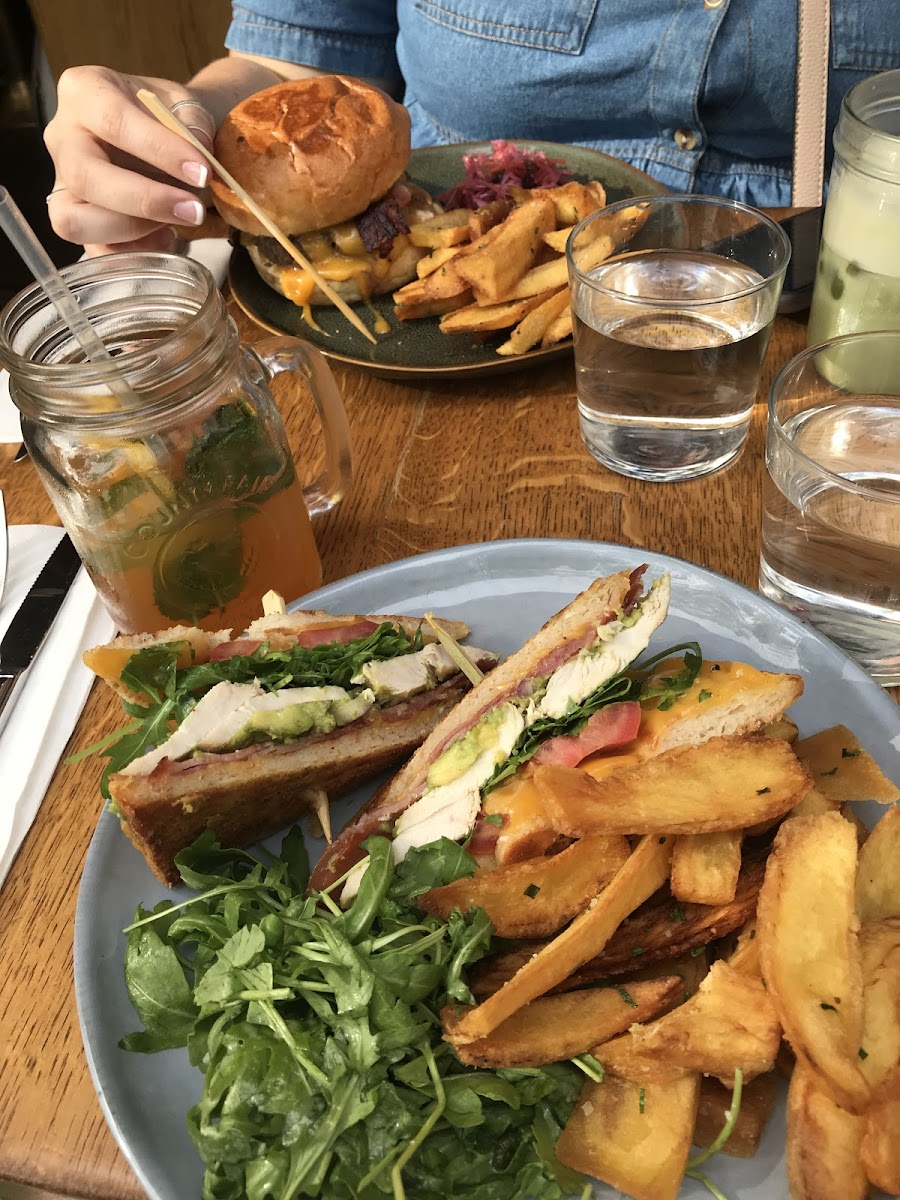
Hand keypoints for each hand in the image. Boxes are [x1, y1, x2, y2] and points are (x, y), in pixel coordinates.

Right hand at [44, 66, 215, 255]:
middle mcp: (62, 136)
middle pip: (85, 176)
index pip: (114, 121)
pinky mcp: (75, 220)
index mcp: (84, 91)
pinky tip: (163, 239)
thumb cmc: (164, 115)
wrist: (159, 133)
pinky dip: (131, 251)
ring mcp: (61, 182)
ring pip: (73, 220)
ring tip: (174, 224)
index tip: (202, 173)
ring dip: (131, 230)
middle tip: (193, 211)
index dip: (160, 150)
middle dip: (145, 200)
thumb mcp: (182, 103)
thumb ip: (193, 121)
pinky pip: (91, 249)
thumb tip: (198, 146)